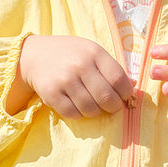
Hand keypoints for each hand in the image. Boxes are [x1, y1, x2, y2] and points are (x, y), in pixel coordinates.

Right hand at [5, 35, 133, 119]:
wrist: (34, 55)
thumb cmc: (70, 54)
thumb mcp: (92, 52)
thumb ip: (112, 68)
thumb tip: (133, 86)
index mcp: (94, 53)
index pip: (119, 79)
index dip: (126, 93)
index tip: (124, 97)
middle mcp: (80, 66)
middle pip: (106, 97)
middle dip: (114, 107)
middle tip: (112, 106)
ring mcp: (64, 80)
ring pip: (91, 109)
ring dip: (96, 112)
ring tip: (93, 105)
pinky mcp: (51, 94)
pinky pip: (73, 114)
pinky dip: (79, 114)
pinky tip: (78, 106)